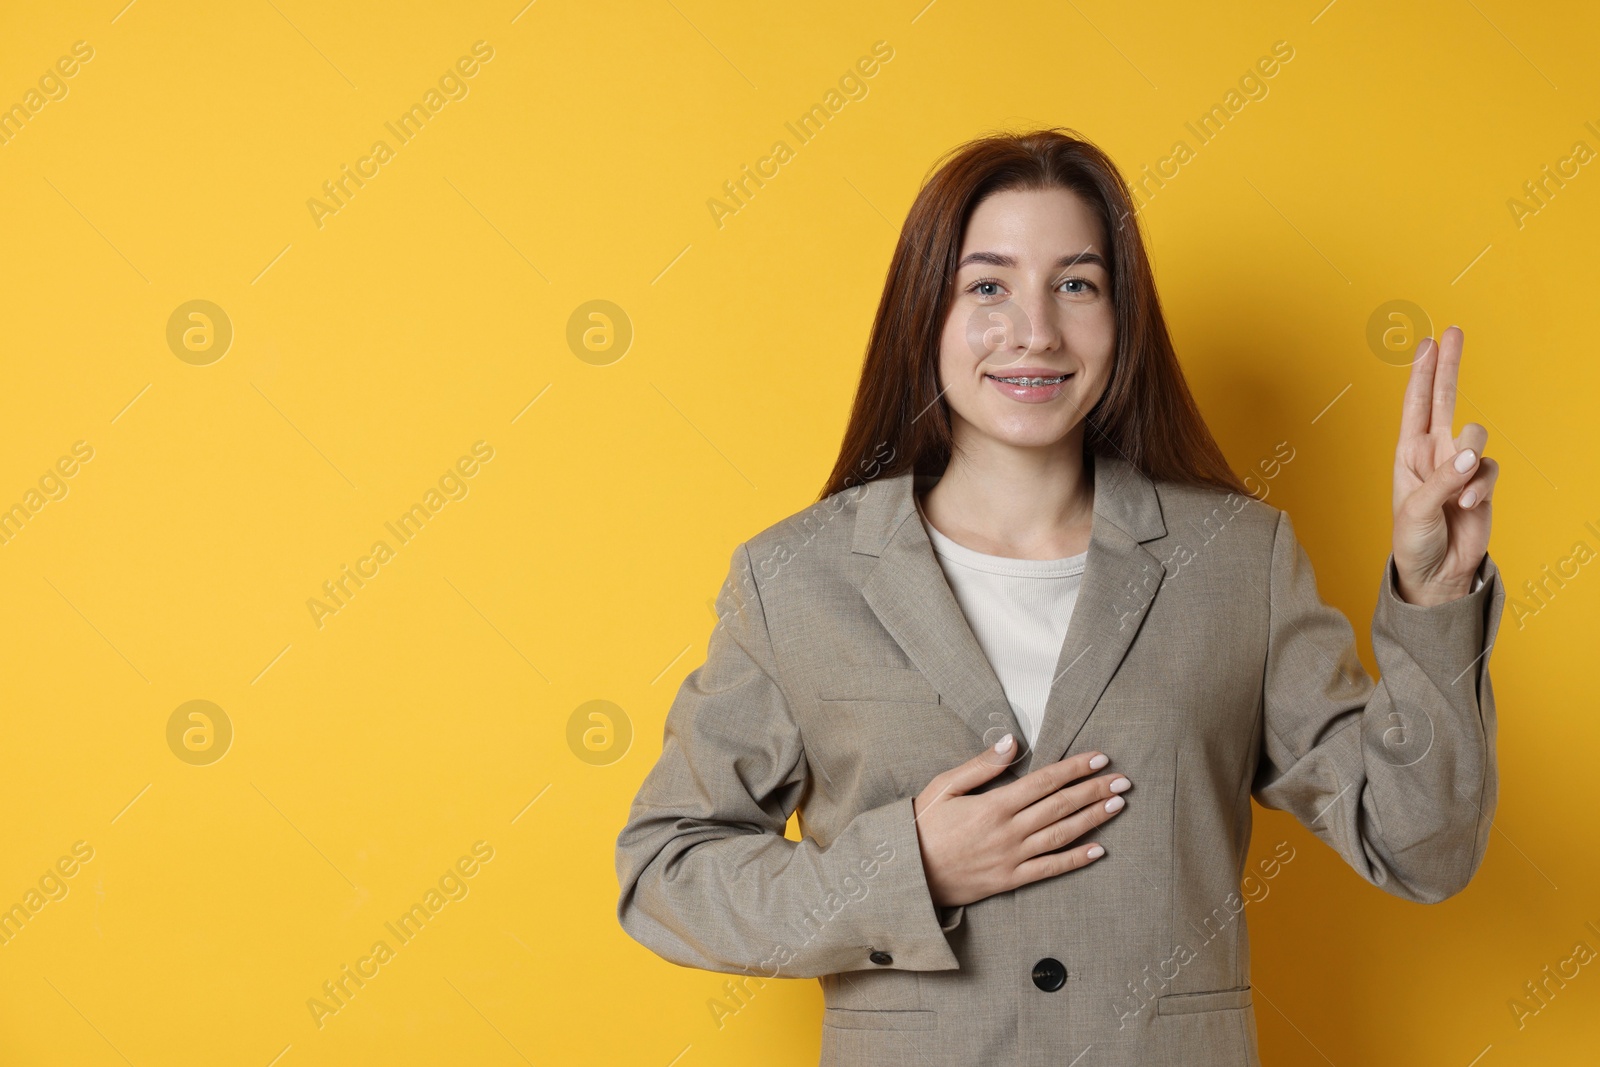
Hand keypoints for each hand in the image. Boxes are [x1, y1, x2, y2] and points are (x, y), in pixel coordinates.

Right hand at [910, 735, 1129, 907]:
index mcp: (994, 805)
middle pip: (1061, 806)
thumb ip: (981, 765)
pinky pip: (1049, 869)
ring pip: (1062, 835)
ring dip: (1093, 820)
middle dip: (1095, 790)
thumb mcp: (944, 786)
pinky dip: (1075, 860)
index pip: (1045, 781)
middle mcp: (1009, 831)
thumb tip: (1012, 741)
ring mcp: (1012, 858)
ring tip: (1117, 806)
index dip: (1075, 768)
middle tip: (1123, 780)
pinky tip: (1098, 850)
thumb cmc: (922, 825)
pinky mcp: (1010, 880)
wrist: (908, 873)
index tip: (1100, 757)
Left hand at [1392, 326, 1496, 606]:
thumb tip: (1470, 454)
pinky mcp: (1482, 483)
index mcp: (1408, 453)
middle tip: (1453, 331)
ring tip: (1456, 495)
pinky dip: (1480, 487)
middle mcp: (1434, 452)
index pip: (1415, 405)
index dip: (1421, 373)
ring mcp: (1460, 465)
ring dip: (1468, 462)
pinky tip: (1467, 507)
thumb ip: (1442, 480)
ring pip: (1476, 436)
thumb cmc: (1414, 540)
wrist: (1436, 572)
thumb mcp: (1416, 510)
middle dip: (1448, 366)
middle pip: (1445, 399)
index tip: (1426, 342)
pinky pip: (1490, 469)